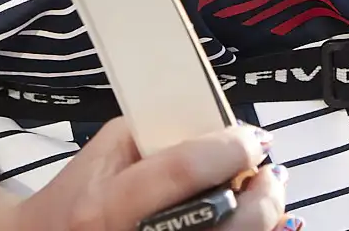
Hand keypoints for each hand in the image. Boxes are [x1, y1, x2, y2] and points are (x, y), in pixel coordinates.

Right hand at [11, 119, 285, 230]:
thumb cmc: (77, 196)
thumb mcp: (103, 151)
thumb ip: (154, 132)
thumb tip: (215, 127)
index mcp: (108, 207)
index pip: (183, 170)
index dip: (229, 149)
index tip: (253, 138)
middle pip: (223, 224)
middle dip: (261, 197)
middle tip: (271, 175)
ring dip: (264, 224)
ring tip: (269, 201)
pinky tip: (263, 228)